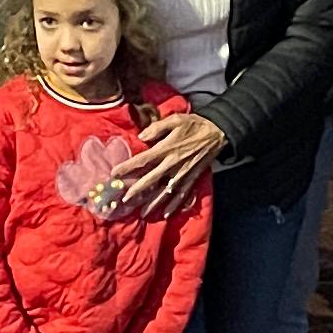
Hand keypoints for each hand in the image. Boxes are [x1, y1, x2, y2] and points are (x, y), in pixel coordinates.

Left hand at [109, 109, 226, 211]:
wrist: (218, 133)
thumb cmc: (194, 124)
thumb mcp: (176, 119)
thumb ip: (158, 127)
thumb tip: (142, 136)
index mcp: (167, 148)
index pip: (143, 160)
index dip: (128, 167)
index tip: (115, 173)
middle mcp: (173, 164)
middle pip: (152, 180)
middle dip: (138, 191)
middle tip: (125, 200)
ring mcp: (183, 173)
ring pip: (166, 191)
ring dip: (154, 202)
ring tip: (143, 212)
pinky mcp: (192, 178)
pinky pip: (182, 194)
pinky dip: (175, 204)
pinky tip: (167, 213)